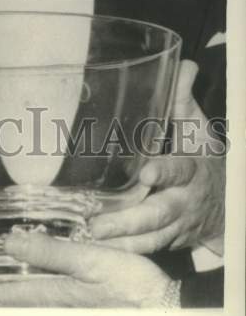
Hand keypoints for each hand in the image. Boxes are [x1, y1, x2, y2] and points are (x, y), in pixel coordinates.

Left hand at [0, 233, 172, 307]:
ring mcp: (66, 307)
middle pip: (10, 298)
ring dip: (7, 280)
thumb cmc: (131, 285)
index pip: (2, 295)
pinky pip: (44, 294)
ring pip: (26, 296)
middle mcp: (54, 306)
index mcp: (51, 297)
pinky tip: (31, 265)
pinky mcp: (79, 304)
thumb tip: (10, 241)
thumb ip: (49, 252)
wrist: (164, 308)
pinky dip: (29, 281)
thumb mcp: (89, 261)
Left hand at [90, 60, 224, 254]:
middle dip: (130, 220)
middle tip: (98, 222)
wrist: (225, 204)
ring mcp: (175, 225)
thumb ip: (183, 99)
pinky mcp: (167, 240)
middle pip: (158, 213)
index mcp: (191, 169)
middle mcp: (183, 201)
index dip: (164, 172)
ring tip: (90, 237)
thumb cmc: (202, 159)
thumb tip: (185, 64)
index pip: (178, 170)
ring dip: (121, 240)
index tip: (146, 174)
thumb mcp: (197, 129)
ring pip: (150, 236)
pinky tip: (97, 250)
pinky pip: (145, 250)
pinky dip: (124, 252)